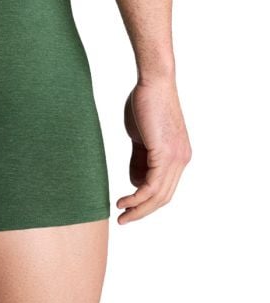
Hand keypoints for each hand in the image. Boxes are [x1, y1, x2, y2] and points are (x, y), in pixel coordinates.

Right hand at [116, 79, 191, 223]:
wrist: (153, 83)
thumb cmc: (145, 104)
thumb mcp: (141, 137)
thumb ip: (140, 158)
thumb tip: (136, 181)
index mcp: (178, 156)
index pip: (164, 188)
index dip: (146, 202)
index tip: (127, 207)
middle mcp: (181, 160)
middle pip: (164, 197)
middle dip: (142, 211)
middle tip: (123, 219)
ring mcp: (175, 158)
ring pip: (158, 195)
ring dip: (138, 208)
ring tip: (120, 214)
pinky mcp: (165, 154)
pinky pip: (151, 185)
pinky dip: (137, 197)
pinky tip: (124, 201)